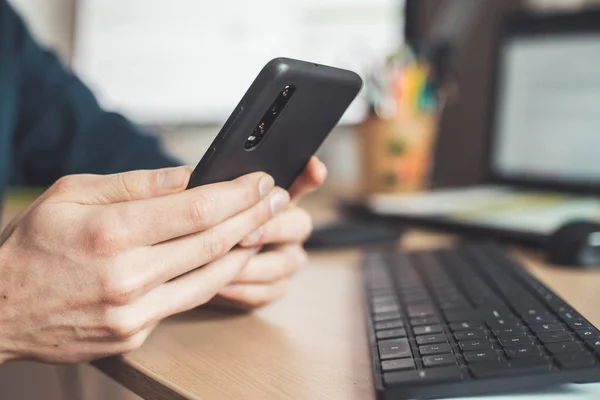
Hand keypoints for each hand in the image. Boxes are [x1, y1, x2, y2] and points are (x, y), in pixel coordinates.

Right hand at [0, 167, 288, 362]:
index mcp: (111, 232)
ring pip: (211, 277)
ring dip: (245, 248)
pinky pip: (187, 300)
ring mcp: (134, 311)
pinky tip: (229, 257)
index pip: (196, 209)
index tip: (261, 181)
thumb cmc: (31, 246)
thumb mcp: (70, 194)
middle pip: (213, 242)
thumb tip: (188, 177)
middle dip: (254, 216)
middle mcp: (127, 275)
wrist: (0, 309)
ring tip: (265, 225)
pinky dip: (215, 276)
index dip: (237, 194)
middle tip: (277, 199)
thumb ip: (134, 183)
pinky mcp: (136, 333)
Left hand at [211, 157, 326, 309]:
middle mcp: (288, 226)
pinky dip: (245, 289)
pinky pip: (271, 290)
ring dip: (254, 264)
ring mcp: (285, 258)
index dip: (311, 174)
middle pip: (299, 224)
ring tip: (223, 264)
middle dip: (271, 229)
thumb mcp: (201, 204)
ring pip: (286, 262)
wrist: (187, 269)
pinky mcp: (274, 287)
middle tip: (244, 234)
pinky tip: (222, 285)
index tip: (315, 170)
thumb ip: (210, 190)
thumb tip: (199, 179)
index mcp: (274, 198)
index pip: (302, 180)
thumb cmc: (200, 228)